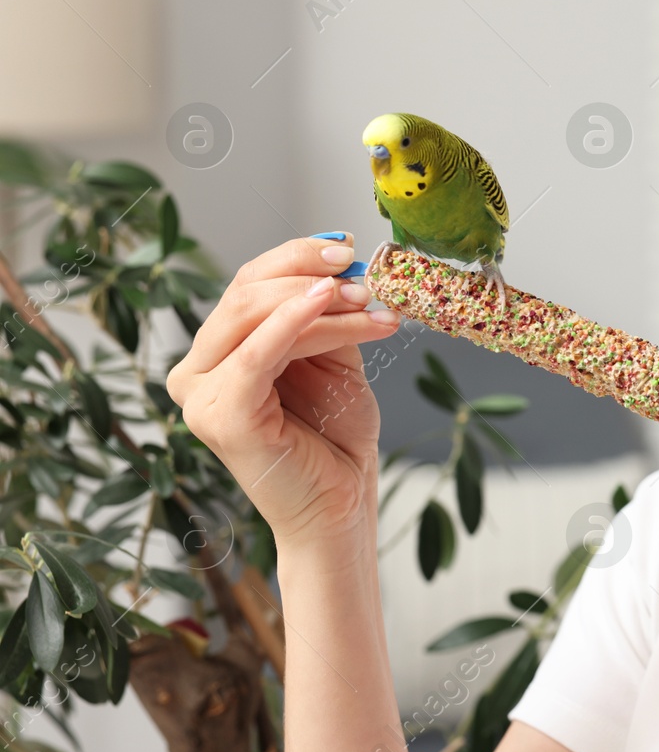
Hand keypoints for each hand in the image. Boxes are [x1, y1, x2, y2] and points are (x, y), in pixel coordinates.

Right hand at [166, 233, 401, 548]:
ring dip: (320, 301)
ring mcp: (202, 396)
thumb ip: (326, 314)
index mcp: (219, 352)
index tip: (349, 248)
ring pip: (254, 316)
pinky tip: (326, 302)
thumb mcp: (333, 359)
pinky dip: (292, 322)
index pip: (249, 283)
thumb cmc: (333, 437)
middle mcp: (197, 370)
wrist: (340, 504)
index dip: (297, 256)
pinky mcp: (220, 418)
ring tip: (369, 302)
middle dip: (311, 276)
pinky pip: (256, 355)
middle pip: (246, 292)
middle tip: (365, 280)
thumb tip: (341, 259)